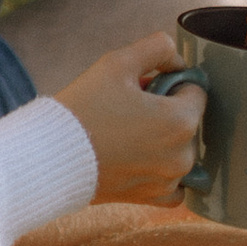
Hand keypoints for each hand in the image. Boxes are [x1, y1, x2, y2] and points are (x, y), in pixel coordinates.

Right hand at [56, 31, 204, 204]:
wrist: (51, 156)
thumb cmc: (84, 107)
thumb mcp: (118, 61)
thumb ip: (157, 47)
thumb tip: (176, 60)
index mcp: (181, 120)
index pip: (195, 90)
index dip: (169, 82)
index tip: (142, 87)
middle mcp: (183, 155)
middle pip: (187, 120)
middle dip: (165, 110)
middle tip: (128, 108)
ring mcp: (169, 180)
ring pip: (179, 148)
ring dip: (162, 139)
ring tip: (124, 132)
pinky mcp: (153, 198)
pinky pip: (173, 183)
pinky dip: (161, 170)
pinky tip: (137, 159)